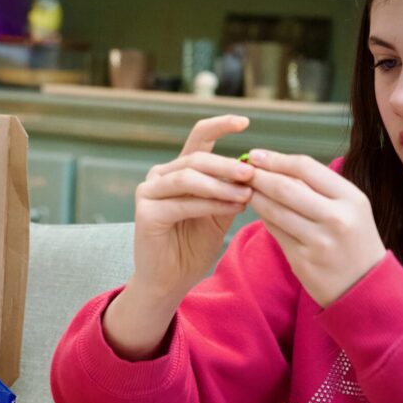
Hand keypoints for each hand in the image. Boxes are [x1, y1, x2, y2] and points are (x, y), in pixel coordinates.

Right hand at [132, 115, 254, 299]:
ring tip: (247, 194)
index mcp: (179, 170)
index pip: (198, 138)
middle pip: (197, 159)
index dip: (219, 126)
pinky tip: (232, 207)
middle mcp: (160, 176)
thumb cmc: (193, 246)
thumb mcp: (219, 213)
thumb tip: (255, 170)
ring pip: (189, 178)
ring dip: (221, 185)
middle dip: (228, 166)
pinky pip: (183, 202)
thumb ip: (230, 191)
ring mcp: (149, 192)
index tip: (245, 122)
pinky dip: (210, 204)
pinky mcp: (146, 212)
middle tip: (253, 174)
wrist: (170, 280)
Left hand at [245, 149, 385, 307]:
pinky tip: (257, 209)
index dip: (276, 159)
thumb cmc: (354, 240)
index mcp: (352, 198)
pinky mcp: (302, 259)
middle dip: (258, 176)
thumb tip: (277, 165)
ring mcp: (318, 241)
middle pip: (285, 187)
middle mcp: (337, 218)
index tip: (257, 155)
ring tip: (245, 188)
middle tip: (242, 170)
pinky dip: (262, 217)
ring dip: (255, 196)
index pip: (306, 167)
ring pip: (274, 210)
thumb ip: (320, 187)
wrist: (365, 286)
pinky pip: (274, 231)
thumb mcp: (351, 208)